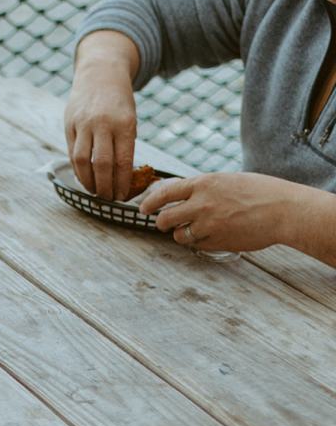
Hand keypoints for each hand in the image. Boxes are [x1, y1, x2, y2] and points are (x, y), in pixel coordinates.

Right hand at [65, 40, 137, 199]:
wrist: (100, 73)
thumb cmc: (119, 102)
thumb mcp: (130, 119)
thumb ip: (124, 144)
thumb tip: (121, 177)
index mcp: (124, 124)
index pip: (122, 162)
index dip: (121, 183)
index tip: (122, 196)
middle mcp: (103, 124)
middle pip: (102, 164)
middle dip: (105, 187)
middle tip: (108, 198)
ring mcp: (83, 123)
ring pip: (82, 160)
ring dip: (88, 181)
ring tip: (94, 191)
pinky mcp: (69, 123)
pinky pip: (72, 151)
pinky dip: (77, 168)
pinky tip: (83, 176)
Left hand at [139, 172, 297, 251]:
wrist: (282, 209)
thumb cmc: (258, 191)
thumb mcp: (225, 180)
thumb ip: (202, 188)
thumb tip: (183, 195)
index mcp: (202, 184)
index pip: (165, 193)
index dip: (150, 202)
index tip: (144, 208)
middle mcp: (201, 204)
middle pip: (166, 218)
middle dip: (161, 223)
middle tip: (162, 224)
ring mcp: (210, 225)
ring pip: (180, 235)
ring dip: (180, 234)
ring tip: (188, 230)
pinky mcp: (220, 242)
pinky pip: (198, 245)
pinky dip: (198, 243)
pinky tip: (207, 237)